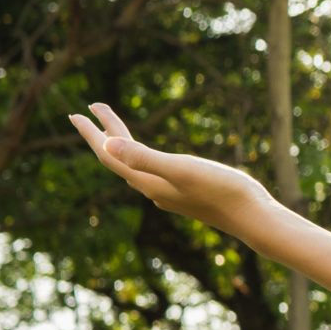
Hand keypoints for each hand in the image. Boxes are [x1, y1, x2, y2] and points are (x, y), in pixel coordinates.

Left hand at [69, 103, 274, 234]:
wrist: (254, 218)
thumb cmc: (222, 191)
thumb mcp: (181, 169)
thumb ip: (143, 157)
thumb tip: (107, 143)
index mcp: (148, 181)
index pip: (109, 154)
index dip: (91, 132)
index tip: (77, 112)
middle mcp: (153, 189)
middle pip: (118, 159)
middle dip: (101, 135)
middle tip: (87, 112)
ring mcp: (169, 193)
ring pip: (134, 167)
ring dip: (121, 146)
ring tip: (113, 132)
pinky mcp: (185, 194)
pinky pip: (152, 172)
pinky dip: (142, 157)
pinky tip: (148, 160)